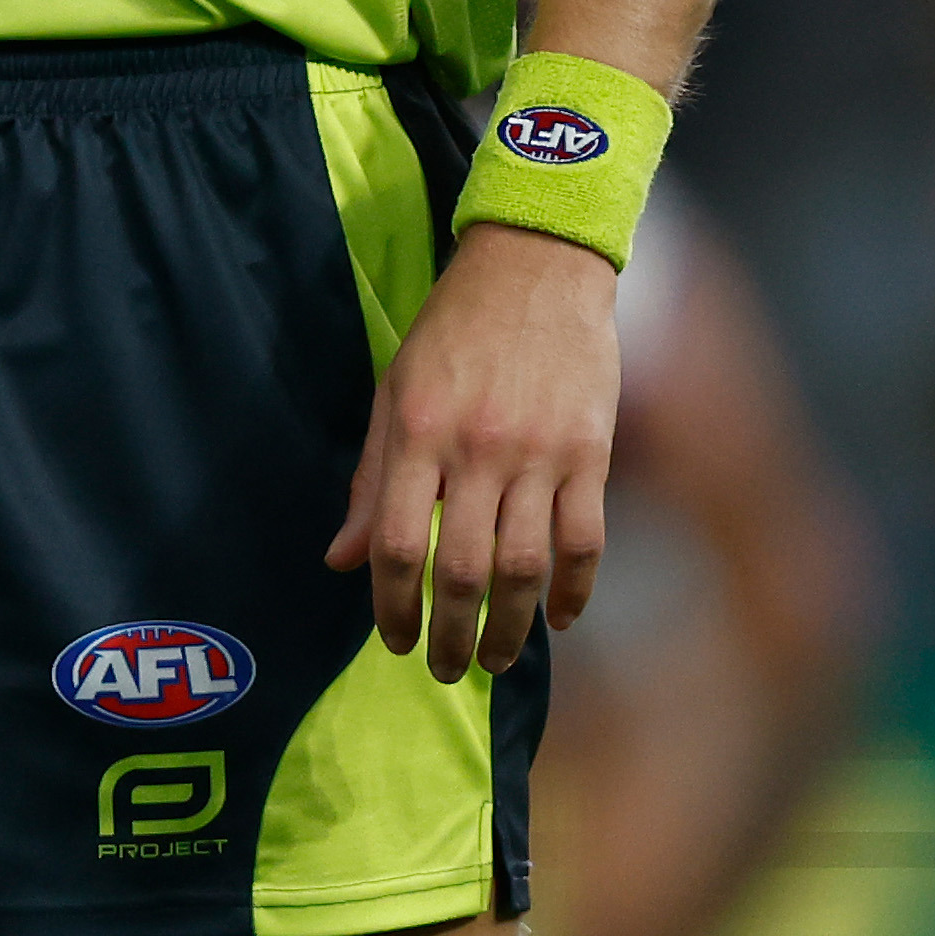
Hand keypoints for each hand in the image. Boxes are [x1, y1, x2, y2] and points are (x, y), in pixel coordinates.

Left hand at [326, 218, 618, 678]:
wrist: (536, 267)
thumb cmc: (453, 330)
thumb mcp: (394, 391)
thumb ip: (373, 480)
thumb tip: (342, 559)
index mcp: (419, 430)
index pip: (401, 542)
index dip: (392, 604)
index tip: (392, 641)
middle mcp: (478, 448)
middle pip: (463, 569)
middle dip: (450, 632)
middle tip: (445, 668)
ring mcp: (540, 454)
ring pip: (526, 567)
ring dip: (512, 627)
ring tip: (498, 660)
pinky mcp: (592, 453)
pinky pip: (585, 540)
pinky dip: (575, 590)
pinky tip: (560, 620)